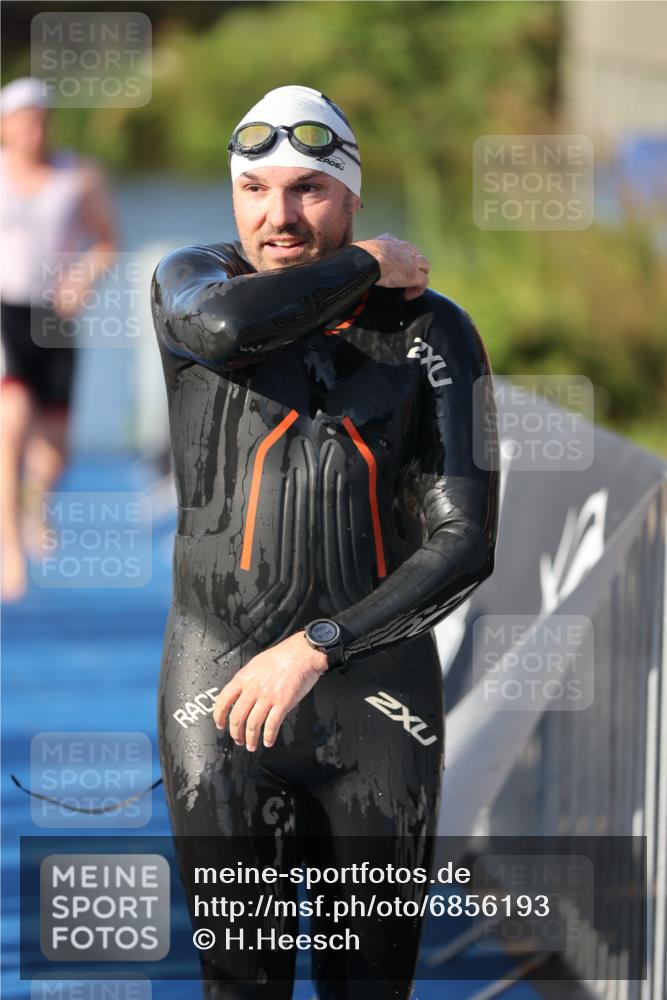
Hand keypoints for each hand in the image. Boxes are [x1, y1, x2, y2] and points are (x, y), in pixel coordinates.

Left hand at [212, 632, 328, 750]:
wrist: (303, 653)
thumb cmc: (283, 655)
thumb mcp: (256, 663)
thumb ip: (247, 679)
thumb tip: (240, 692)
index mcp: (244, 678)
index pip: (223, 700)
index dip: (219, 716)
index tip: (220, 724)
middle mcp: (253, 689)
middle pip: (237, 717)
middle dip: (236, 733)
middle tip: (238, 739)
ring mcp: (268, 697)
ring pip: (253, 724)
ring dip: (251, 739)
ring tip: (251, 745)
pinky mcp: (283, 703)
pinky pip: (272, 725)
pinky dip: (268, 736)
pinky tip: (268, 741)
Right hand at [353, 233, 429, 300]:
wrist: (370, 260)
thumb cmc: (360, 256)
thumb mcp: (359, 251)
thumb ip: (358, 254)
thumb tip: (345, 261)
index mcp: (388, 240)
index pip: (398, 244)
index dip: (399, 255)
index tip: (392, 266)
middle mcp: (403, 247)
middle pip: (415, 253)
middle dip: (413, 263)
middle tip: (404, 276)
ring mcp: (411, 261)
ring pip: (424, 265)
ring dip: (420, 275)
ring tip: (410, 286)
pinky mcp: (413, 274)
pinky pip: (423, 282)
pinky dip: (418, 290)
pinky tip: (408, 296)